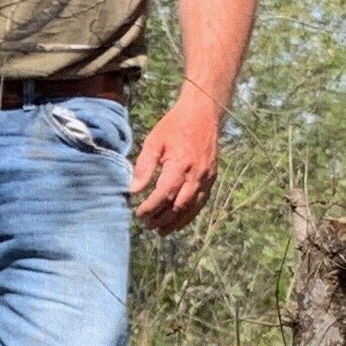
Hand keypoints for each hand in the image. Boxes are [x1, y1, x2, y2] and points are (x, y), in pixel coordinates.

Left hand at [131, 101, 222, 231]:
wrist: (202, 114)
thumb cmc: (174, 126)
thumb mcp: (154, 141)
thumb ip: (144, 166)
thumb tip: (133, 190)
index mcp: (180, 163)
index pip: (164, 194)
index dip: (150, 207)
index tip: (138, 213)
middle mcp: (196, 174)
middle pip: (178, 205)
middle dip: (161, 218)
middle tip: (146, 225)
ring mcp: (206, 177)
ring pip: (191, 208)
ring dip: (176, 222)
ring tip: (160, 231)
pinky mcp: (212, 178)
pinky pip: (201, 203)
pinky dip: (189, 215)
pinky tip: (178, 222)